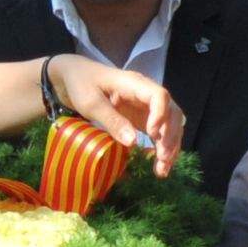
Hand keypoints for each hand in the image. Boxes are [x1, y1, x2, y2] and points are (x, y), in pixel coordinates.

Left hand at [52, 56, 183, 176]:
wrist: (76, 76)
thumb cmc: (82, 85)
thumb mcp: (91, 103)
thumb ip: (111, 120)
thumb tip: (133, 142)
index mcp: (134, 84)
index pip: (159, 96)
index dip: (160, 115)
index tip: (152, 134)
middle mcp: (146, 94)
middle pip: (171, 112)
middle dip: (170, 136)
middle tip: (162, 159)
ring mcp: (147, 107)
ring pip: (170, 124)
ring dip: (170, 146)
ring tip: (162, 169)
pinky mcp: (143, 118)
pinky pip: (160, 132)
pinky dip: (162, 148)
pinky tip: (160, 165)